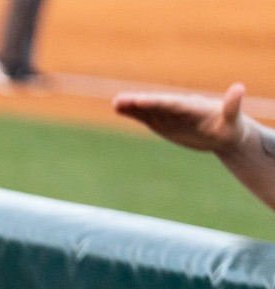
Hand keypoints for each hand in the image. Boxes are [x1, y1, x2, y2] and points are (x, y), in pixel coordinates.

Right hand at [114, 84, 255, 154]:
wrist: (224, 134)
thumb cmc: (231, 128)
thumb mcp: (234, 120)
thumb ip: (232, 105)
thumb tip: (239, 88)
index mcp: (193, 106)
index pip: (172, 103)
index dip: (157, 102)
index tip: (141, 100)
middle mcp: (177, 108)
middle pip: (156, 104)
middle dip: (139, 102)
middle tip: (121, 100)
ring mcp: (168, 114)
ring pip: (148, 108)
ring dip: (132, 105)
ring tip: (115, 103)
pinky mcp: (163, 121)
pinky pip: (145, 116)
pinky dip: (133, 112)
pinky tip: (118, 108)